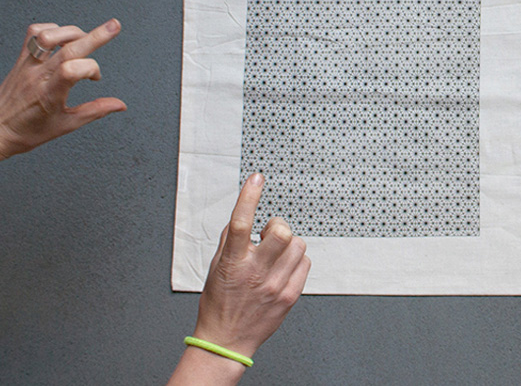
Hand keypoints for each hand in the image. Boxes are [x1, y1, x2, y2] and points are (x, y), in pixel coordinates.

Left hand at [0, 19, 124, 157]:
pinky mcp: (21, 58)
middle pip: (67, 49)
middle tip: (114, 26)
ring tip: (83, 40)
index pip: (72, 70)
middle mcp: (37, 76)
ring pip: (49, 36)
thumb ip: (95, 111)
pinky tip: (62, 40)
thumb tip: (119, 105)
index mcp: (49, 95)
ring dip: (72, 32)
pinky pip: (34, 33)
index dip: (92, 69)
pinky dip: (52, 29)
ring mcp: (27, 65)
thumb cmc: (27, 131)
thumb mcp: (66, 125)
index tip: (96, 78)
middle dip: (95, 36)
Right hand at [192, 173, 310, 359]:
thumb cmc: (219, 304)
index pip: (240, 223)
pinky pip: (305, 263)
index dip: (249, 197)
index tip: (256, 179)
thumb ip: (228, 241)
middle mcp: (254, 273)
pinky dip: (296, 260)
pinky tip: (283, 268)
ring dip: (288, 244)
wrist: (226, 341)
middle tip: (270, 234)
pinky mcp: (289, 296)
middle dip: (278, 226)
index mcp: (232, 263)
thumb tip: (241, 216)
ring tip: (275, 255)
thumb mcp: (215, 268)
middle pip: (281, 232)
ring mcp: (274, 285)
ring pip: (297, 245)